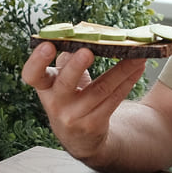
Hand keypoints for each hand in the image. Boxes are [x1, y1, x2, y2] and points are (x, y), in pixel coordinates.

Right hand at [21, 41, 146, 163]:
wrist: (79, 139)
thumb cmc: (70, 98)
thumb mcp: (61, 81)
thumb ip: (67, 59)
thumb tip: (84, 33)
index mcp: (45, 87)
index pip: (32, 75)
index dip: (37, 61)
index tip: (48, 45)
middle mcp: (56, 103)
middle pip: (65, 84)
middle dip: (76, 67)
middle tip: (87, 51)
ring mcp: (74, 117)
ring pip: (100, 90)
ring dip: (121, 70)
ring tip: (136, 55)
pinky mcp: (93, 125)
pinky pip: (113, 99)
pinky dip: (128, 81)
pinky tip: (138, 68)